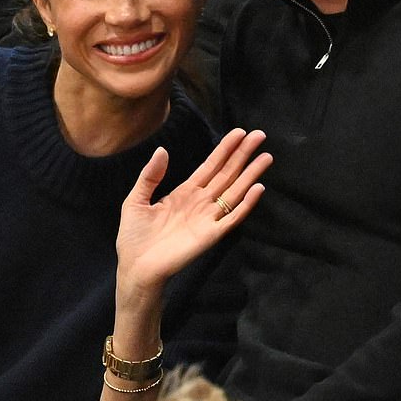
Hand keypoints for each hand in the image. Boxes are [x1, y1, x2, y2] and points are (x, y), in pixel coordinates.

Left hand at [116, 128, 271, 294]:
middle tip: (260, 135)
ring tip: (266, 157)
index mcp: (185, 192)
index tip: (239, 132)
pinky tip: (258, 188)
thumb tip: (162, 150)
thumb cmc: (134, 237)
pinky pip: (232, 218)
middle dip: (243, 154)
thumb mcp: (136, 200)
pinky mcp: (210, 236)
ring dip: (251, 174)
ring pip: (234, 191)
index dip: (225, 149)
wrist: (135, 268)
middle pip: (227, 173)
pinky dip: (246, 204)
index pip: (211, 165)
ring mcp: (208, 218)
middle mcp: (201, 202)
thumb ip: (150, 176)